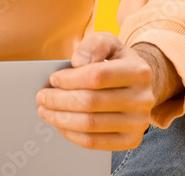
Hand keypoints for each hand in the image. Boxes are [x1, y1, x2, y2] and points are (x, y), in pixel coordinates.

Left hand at [35, 32, 175, 150]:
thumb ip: (94, 45)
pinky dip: (71, 134)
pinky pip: (94, 142)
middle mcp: (143, 99)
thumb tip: (78, 61)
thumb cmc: (117, 62)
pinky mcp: (130, 141)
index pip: (98, 76)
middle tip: (41, 96)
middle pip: (91, 102)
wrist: (139, 86)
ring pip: (90, 125)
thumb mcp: (109, 43)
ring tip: (45, 110)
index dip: (70, 79)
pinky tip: (60, 124)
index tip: (53, 79)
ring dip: (60, 118)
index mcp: (139, 72)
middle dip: (59, 100)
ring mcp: (138, 123)